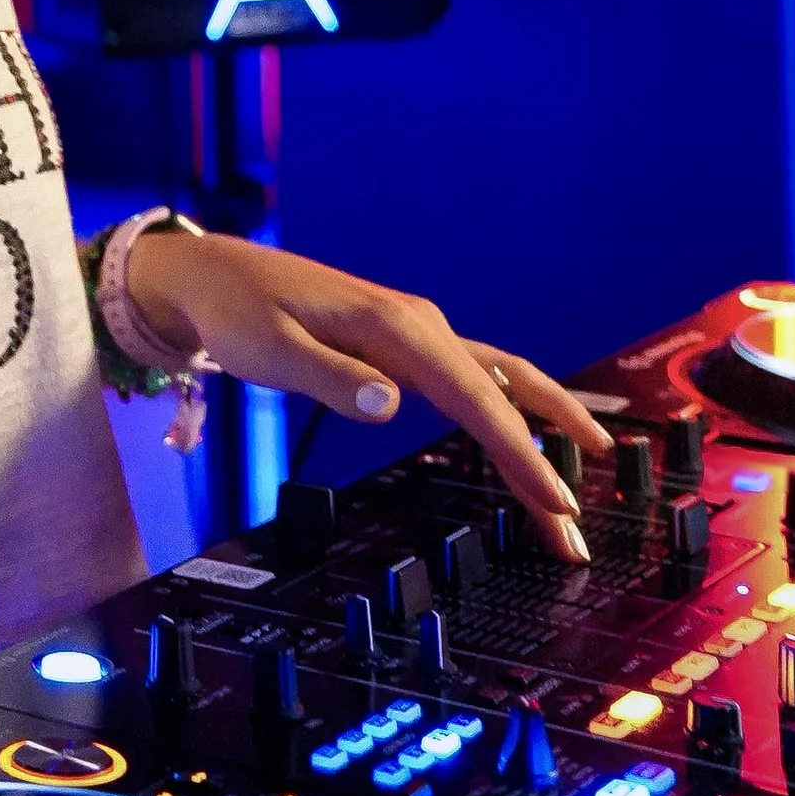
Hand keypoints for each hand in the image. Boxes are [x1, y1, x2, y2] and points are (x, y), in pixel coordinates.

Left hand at [114, 230, 612, 561]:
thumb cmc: (236, 312)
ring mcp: (417, 334)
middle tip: (581, 520)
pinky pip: (474, 383)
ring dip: (541, 433)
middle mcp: (419, 325)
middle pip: (504, 393)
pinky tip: (532, 441)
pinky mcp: (406, 347)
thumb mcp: (269, 349)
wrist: (213, 274)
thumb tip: (393, 404)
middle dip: (551, 453)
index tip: (557, 498)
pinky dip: (510, 415)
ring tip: (580, 483)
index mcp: (395, 326)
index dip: (521, 452)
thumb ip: (332, 379)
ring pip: (498, 385)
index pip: (475, 398)